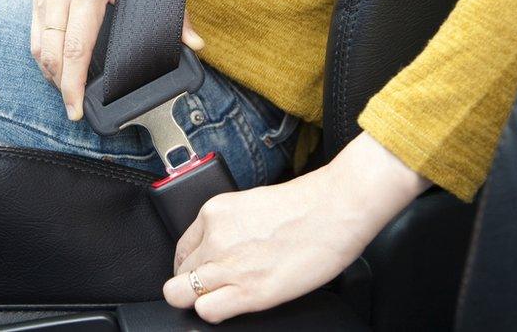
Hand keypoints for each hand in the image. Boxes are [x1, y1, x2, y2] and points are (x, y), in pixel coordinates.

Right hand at [31, 0, 203, 119]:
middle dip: (61, 86)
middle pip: (52, 53)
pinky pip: (36, 35)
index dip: (74, 84)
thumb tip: (195, 44)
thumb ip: (174, 13)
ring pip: (39, 47)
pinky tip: (59, 70)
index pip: (76, 47)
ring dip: (51, 74)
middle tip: (74, 108)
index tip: (76, 107)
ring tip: (69, 93)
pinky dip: (45, 57)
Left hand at [163, 132, 431, 322]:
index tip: (203, 271)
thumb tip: (221, 246)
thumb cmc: (306, 206)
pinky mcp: (247, 291)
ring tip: (224, 296)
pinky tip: (233, 304)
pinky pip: (206, 311)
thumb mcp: (252, 204)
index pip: (182, 249)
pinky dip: (214, 311)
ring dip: (198, 299)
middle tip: (218, 285)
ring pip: (181, 294)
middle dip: (195, 282)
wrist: (336, 209)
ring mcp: (227, 265)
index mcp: (214, 212)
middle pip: (180, 273)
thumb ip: (229, 225)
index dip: (192, 264)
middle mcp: (214, 237)